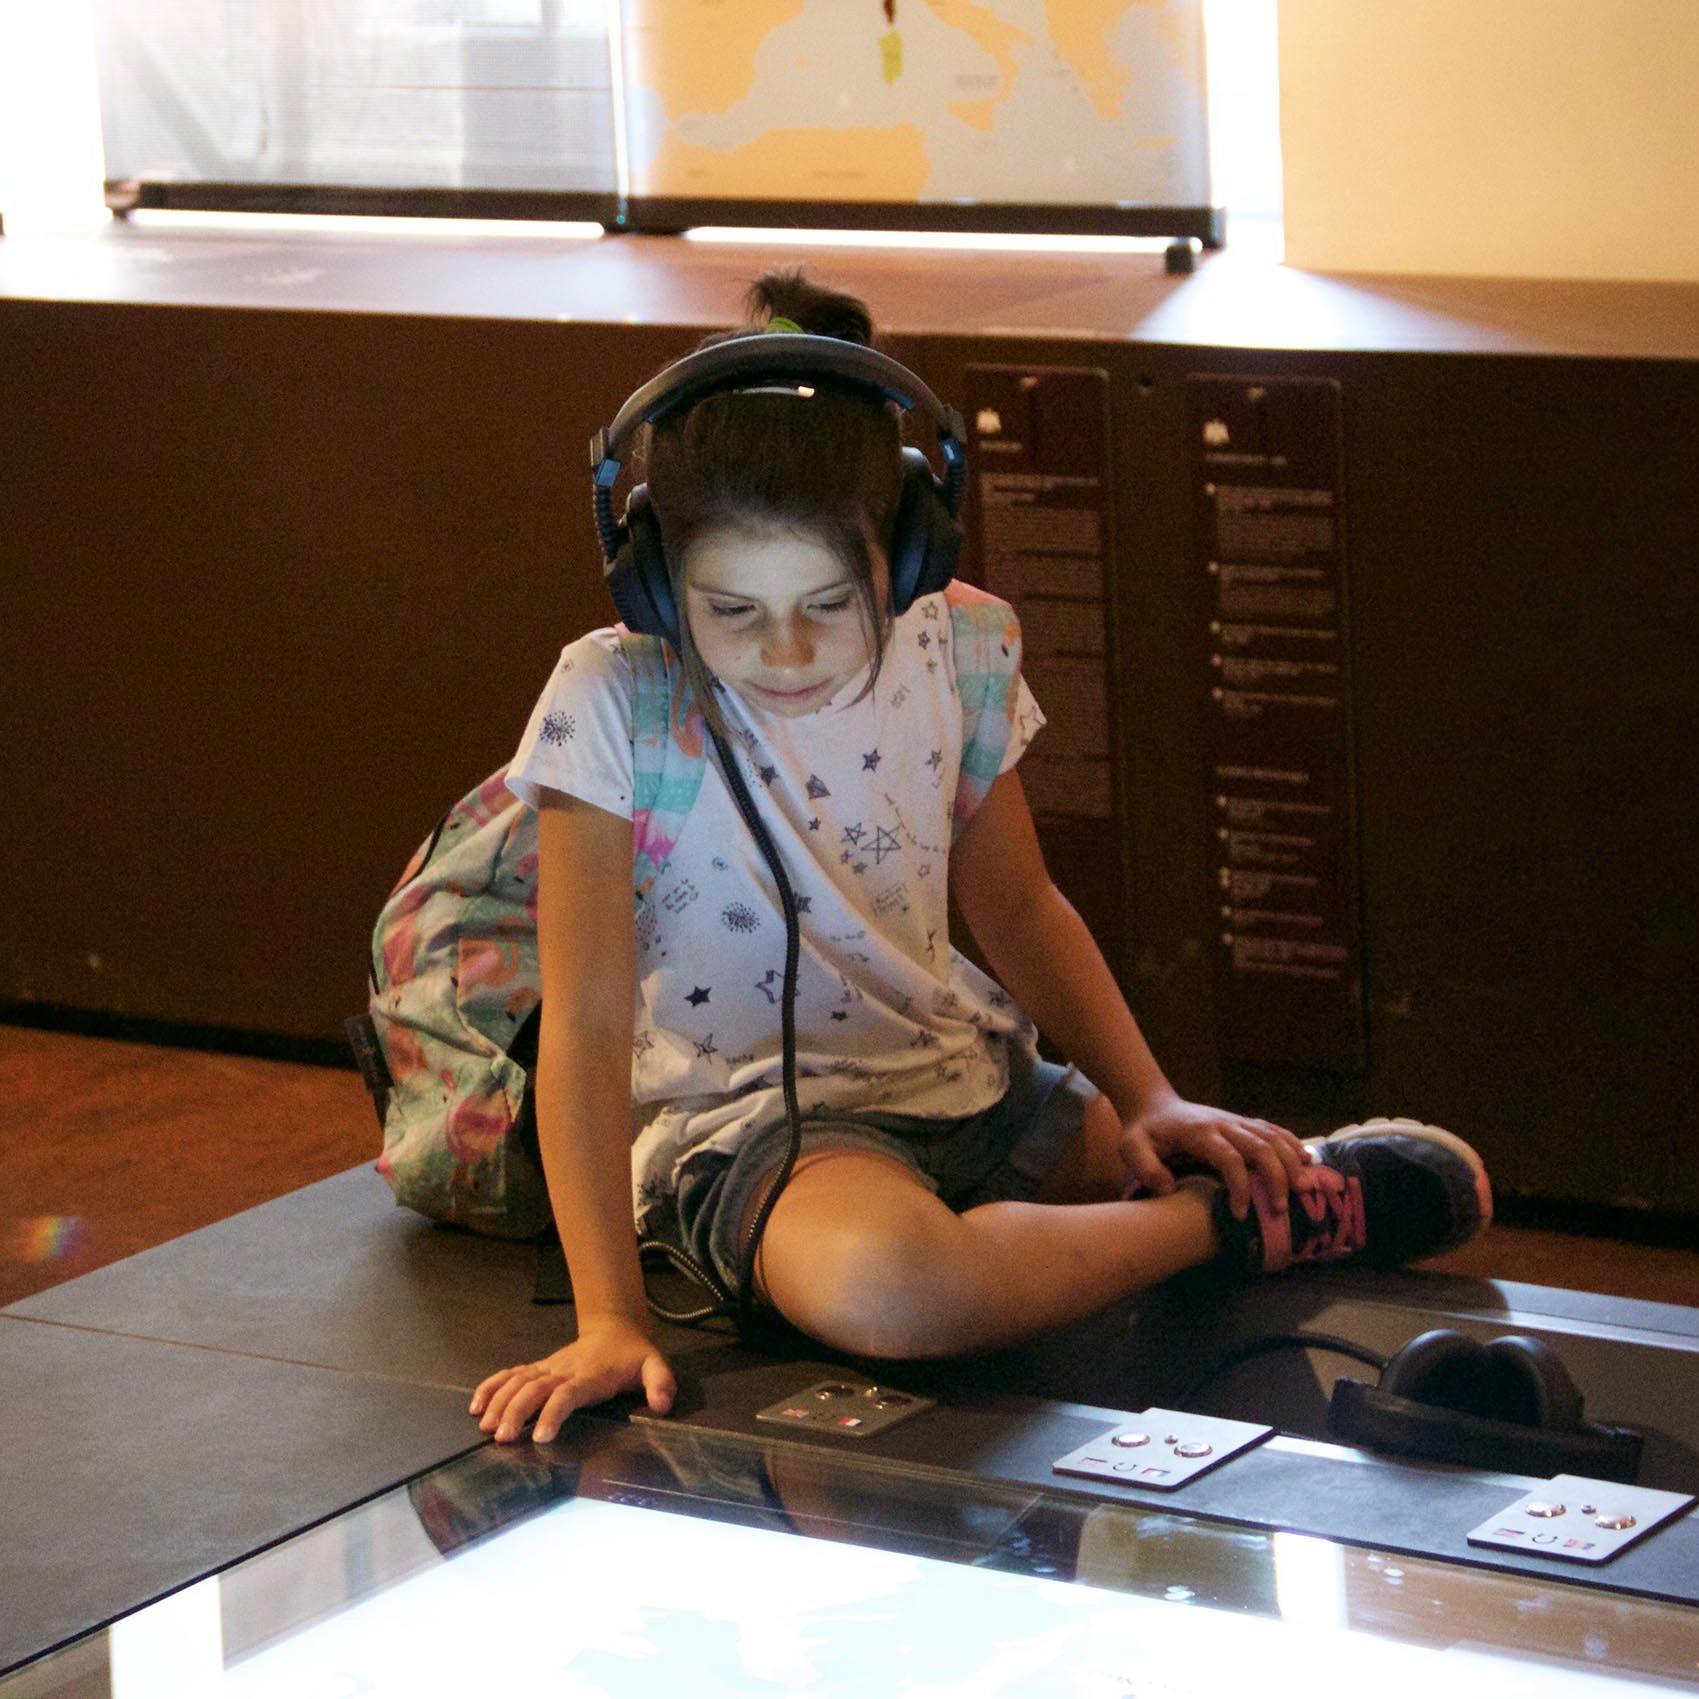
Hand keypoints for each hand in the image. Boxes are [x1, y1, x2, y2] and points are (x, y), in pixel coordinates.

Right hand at [470, 1317, 675, 1443]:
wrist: (614, 1327)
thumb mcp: (654, 1365)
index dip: (553, 1413)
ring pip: (518, 1381)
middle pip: (535, 1389)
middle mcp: (564, 1370)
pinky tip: (476, 1405)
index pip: (567, 1394)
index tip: (541, 1436)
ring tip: (486, 1427)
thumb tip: (664, 1405)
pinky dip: (491, 1386)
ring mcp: (548, 1368)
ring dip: (500, 1402)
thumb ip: (661, 1384)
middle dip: (516, 1412)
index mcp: (590, 1376)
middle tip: (502, 1438)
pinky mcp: (538, 1367)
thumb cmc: (632, 1355)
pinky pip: (510, 1374)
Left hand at [1119, 1096, 1309, 1222]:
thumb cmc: (1144, 1132)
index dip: (1239, 1186)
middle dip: (1275, 1179)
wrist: (1154, 1105)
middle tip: (1279, 1210)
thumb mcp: (1131, 1148)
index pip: (1228, 1157)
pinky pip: (1274, 1130)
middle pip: (1260, 1147)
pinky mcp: (1243, 1123)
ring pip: (1273, 1137)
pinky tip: (1307, 1163)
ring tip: (1304, 1192)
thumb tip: (1169, 1190)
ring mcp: (1236, 1121)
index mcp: (1198, 1132)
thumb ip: (1145, 1168)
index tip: (1239, 1214)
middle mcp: (1223, 1124)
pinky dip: (1292, 1144)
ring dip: (1291, 1163)